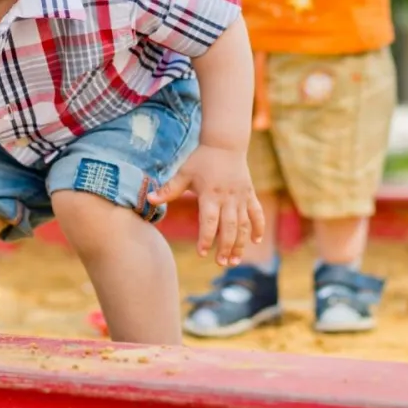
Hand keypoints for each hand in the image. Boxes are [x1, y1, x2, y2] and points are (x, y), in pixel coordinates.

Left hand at [148, 144, 264, 266]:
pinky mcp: (250, 194)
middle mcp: (228, 198)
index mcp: (210, 194)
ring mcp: (241, 197)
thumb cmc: (201, 159)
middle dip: (225, 247)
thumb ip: (169, 189)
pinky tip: (256, 242)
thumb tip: (149, 199)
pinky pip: (257, 213)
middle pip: (229, 227)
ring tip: (234, 261)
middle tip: (220, 263)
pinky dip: (258, 227)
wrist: (225, 143)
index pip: (209, 221)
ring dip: (240, 243)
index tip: (202, 253)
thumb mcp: (184, 172)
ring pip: (243, 224)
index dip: (206, 238)